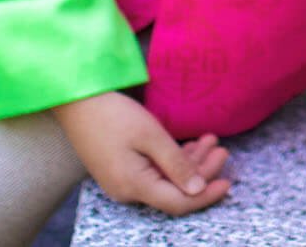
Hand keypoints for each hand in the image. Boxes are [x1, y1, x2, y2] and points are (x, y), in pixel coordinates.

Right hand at [51, 91, 230, 214]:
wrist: (77, 102)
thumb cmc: (113, 115)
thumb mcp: (150, 136)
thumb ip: (177, 164)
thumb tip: (198, 189)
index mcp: (134, 186)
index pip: (178, 203)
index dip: (205, 195)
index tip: (229, 182)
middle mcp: (127, 190)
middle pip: (174, 191)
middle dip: (202, 171)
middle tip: (222, 148)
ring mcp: (122, 181)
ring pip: (165, 179)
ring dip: (189, 162)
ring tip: (210, 139)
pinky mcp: (121, 169)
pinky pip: (153, 171)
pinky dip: (173, 159)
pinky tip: (190, 143)